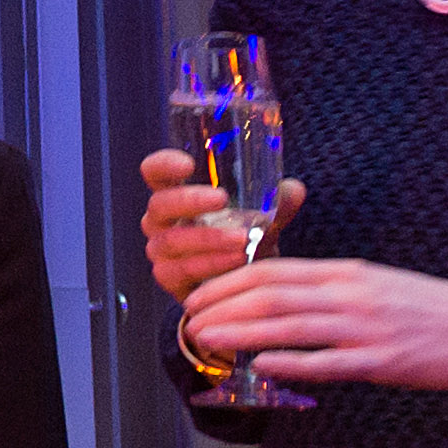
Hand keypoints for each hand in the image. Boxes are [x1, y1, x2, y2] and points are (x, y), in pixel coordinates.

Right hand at [138, 147, 304, 303]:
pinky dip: (211, 264)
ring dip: (208, 238)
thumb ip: (278, 201)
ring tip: (242, 238)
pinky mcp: (170, 279)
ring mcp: (162, 251)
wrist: (243, 283)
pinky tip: (237, 260)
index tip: (188, 164)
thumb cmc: (245, 237)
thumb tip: (293, 189)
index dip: (163, 164)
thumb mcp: (263, 216)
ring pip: (171, 241)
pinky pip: (183, 270)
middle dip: (189, 200)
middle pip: (159, 204)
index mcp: (176, 194)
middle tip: (220, 198)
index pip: (155, 172)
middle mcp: (162, 221)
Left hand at [180, 257, 447, 406]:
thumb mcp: (377, 287)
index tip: (195, 293)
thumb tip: (283, 302)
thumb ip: (332, 292)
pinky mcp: (384, 361)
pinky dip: (291, 363)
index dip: (228, 281)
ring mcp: (367, 327)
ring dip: (242, 333)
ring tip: (206, 341)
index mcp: (348, 272)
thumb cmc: (432, 311)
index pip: (274, 269)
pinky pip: (329, 362)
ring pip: (291, 326)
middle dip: (222, 306)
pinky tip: (259, 367)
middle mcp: (352, 293)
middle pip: (272, 295)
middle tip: (187, 321)